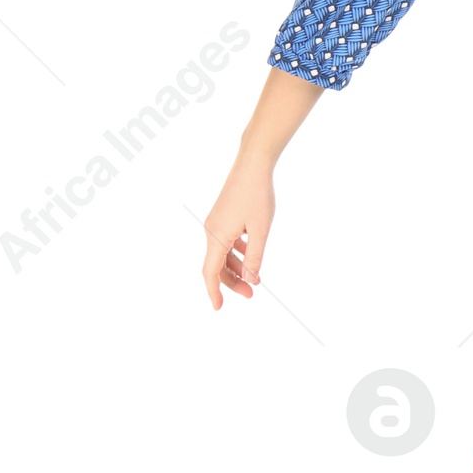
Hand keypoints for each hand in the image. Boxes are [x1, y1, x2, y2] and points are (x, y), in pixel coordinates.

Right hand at [201, 151, 275, 307]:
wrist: (253, 164)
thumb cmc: (257, 195)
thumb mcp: (261, 230)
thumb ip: (255, 256)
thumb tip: (251, 278)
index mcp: (217, 237)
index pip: (210, 272)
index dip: (214, 292)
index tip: (218, 308)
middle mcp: (211, 231)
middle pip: (216, 266)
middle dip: (232, 282)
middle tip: (252, 294)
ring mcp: (215, 223)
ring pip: (222, 254)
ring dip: (236, 268)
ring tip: (255, 277)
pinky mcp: (222, 216)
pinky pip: (225, 241)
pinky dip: (237, 252)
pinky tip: (251, 253)